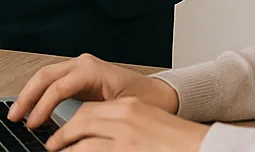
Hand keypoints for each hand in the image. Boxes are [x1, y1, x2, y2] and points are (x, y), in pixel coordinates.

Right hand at [11, 54, 178, 129]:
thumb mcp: (119, 111)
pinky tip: (33, 109)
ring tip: (17, 114)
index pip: (58, 86)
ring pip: (45, 77)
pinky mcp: (79, 76)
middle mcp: (83, 64)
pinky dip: (40, 94)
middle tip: (14, 117)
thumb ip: (93, 118)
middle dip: (26, 96)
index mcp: (92, 69)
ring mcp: (80, 67)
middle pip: (44, 76)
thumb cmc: (147, 102)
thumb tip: (72, 130)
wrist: (162, 95)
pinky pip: (53, 82)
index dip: (42, 106)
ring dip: (29, 94)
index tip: (32, 124)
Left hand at [46, 97, 207, 150]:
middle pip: (81, 119)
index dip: (70, 120)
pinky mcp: (126, 151)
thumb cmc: (177, 141)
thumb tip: (90, 137)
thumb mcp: (146, 123)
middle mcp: (126, 118)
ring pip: (83, 139)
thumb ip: (120, 125)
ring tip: (56, 151)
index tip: (60, 130)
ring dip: (65, 146)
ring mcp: (126, 137)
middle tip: (50, 144)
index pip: (89, 109)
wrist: (204, 147)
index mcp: (130, 107)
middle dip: (61, 133)